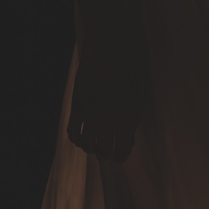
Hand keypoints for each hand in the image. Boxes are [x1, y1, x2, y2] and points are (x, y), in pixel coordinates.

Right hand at [67, 39, 142, 161]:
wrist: (107, 52)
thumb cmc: (126, 74)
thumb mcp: (136, 97)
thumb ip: (131, 121)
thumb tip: (127, 142)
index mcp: (128, 116)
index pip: (123, 148)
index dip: (121, 156)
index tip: (119, 157)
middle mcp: (109, 117)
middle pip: (104, 150)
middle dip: (106, 156)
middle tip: (106, 155)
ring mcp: (91, 112)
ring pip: (87, 144)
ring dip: (91, 149)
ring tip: (94, 148)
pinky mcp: (77, 105)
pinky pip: (73, 131)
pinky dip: (75, 139)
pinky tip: (80, 139)